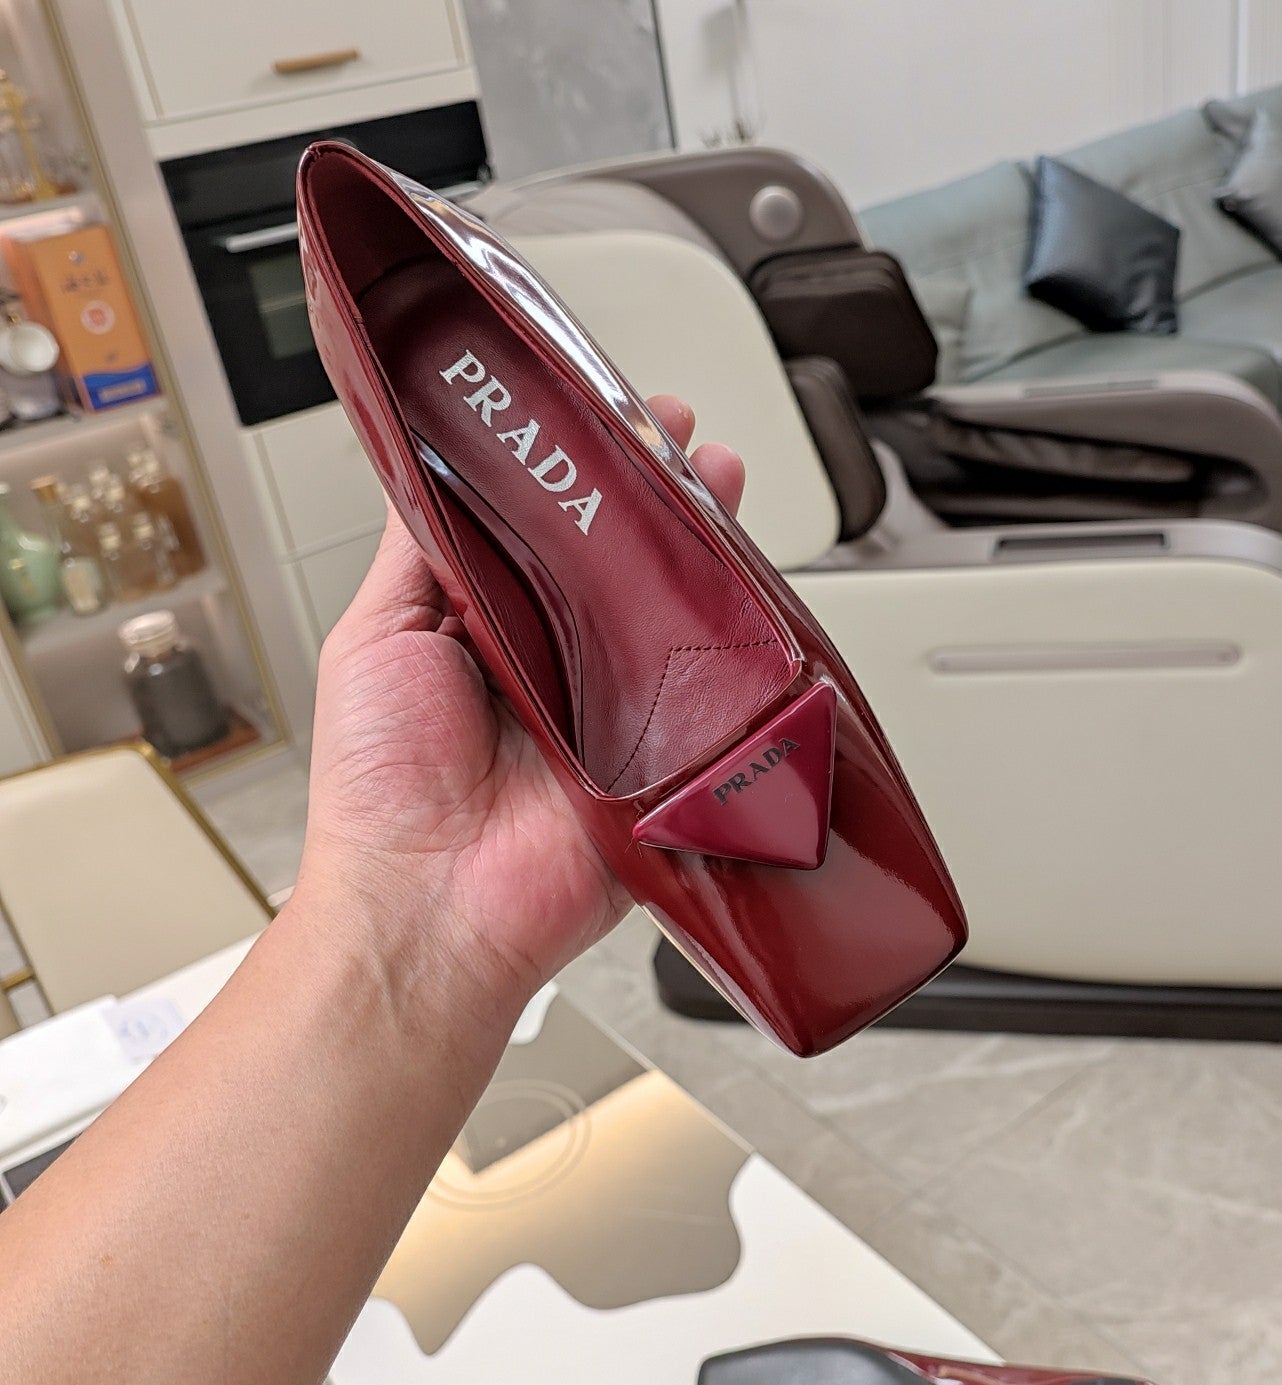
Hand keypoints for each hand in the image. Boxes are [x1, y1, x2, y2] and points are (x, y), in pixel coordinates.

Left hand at [294, 396, 745, 1030]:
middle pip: (616, 563)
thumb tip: (431, 464)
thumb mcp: (374, 635)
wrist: (431, 904)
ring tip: (718, 482)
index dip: (575, 472)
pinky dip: (724, 642)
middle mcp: (558, 661)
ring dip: (698, 549)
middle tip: (679, 437)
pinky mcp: (662, 757)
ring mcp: (616, 708)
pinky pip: (704, 690)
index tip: (601, 417)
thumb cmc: (381, 787)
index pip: (544, 530)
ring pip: (668, 613)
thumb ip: (416, 550)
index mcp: (488, 627)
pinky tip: (741, 583)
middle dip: (653, 496)